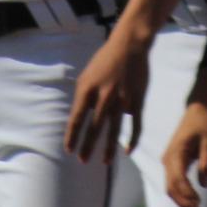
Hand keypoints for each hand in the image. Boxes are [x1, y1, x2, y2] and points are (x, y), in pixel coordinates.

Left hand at [65, 26, 150, 163]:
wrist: (129, 44)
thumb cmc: (105, 60)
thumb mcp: (87, 75)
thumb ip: (84, 97)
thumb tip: (86, 118)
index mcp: (87, 89)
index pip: (76, 118)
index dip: (72, 136)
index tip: (69, 150)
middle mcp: (103, 96)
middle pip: (94, 127)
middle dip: (87, 146)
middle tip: (82, 161)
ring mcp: (121, 99)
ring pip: (114, 129)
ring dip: (108, 148)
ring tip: (104, 162)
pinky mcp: (137, 100)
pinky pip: (135, 124)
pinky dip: (132, 139)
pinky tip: (127, 151)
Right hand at [163, 101, 206, 206]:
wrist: (198, 111)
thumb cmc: (205, 124)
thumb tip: (205, 184)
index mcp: (176, 152)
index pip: (177, 178)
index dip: (187, 193)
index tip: (199, 202)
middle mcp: (168, 158)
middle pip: (170, 186)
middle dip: (183, 200)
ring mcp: (168, 160)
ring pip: (170, 186)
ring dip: (181, 199)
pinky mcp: (173, 162)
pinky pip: (173, 181)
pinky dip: (180, 192)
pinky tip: (192, 199)